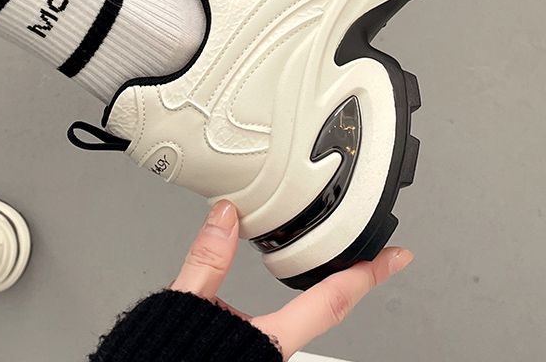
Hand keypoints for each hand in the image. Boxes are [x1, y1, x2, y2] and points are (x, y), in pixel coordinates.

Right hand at [171, 200, 412, 357]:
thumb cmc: (170, 359)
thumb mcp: (187, 303)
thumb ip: (206, 260)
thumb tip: (224, 217)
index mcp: (270, 340)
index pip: (330, 300)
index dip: (366, 276)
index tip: (394, 259)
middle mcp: (277, 353)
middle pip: (328, 311)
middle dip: (349, 282)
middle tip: (370, 257)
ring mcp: (269, 358)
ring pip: (305, 322)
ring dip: (319, 294)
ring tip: (329, 266)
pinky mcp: (256, 359)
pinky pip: (284, 330)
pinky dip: (292, 306)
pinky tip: (286, 295)